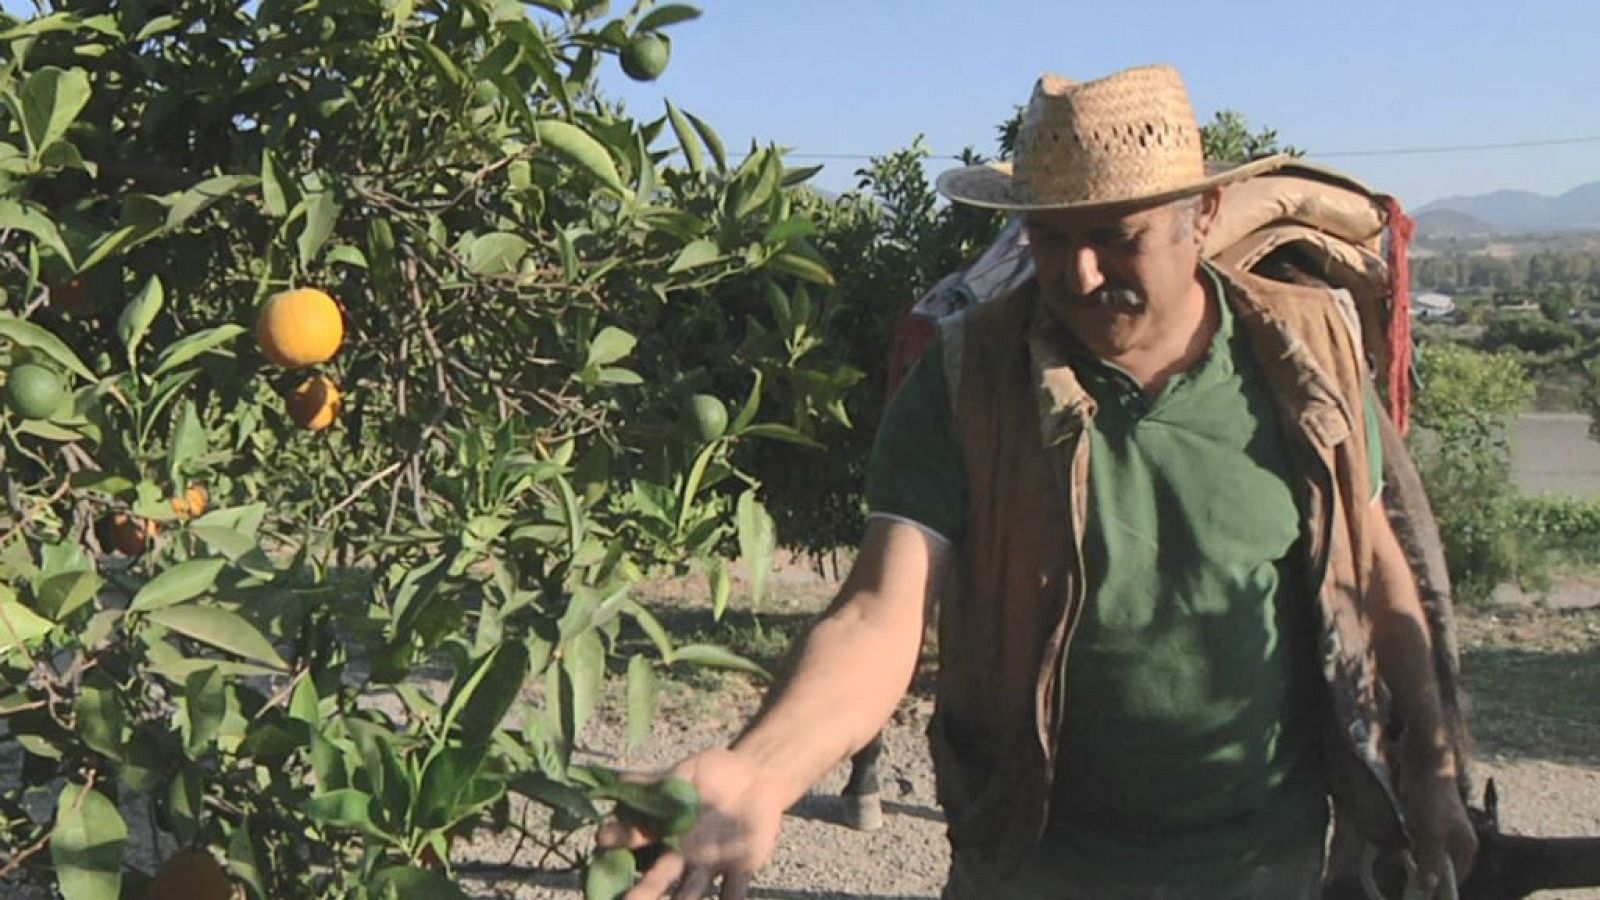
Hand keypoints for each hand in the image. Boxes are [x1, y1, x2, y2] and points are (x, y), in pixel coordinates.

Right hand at [595, 748, 787, 898]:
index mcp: (666, 831)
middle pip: (657, 880)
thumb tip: (619, 781)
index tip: (602, 839)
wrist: (755, 778)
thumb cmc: (713, 774)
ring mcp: (709, 865)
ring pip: (689, 895)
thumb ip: (657, 780)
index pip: (636, 839)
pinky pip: (734, 893)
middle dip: (641, 894)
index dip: (619, 839)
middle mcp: (682, 856)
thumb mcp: (685, 773)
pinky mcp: (740, 869)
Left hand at [1403, 773, 1476, 892]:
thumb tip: (1428, 887)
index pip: (1455, 879)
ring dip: (1416, 855)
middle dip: (1425, 870)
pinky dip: (1410, 842)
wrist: (1423, 765)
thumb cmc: (1432, 798)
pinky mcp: (1428, 822)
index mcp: (1466, 848)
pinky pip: (1419, 841)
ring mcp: (1442, 832)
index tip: (1420, 891)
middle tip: (1408, 870)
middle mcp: (1457, 842)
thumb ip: (1431, 859)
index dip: (1439, 887)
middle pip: (1441, 868)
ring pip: (1428, 854)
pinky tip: (1403, 836)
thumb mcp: (1432, 833)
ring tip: (1406, 849)